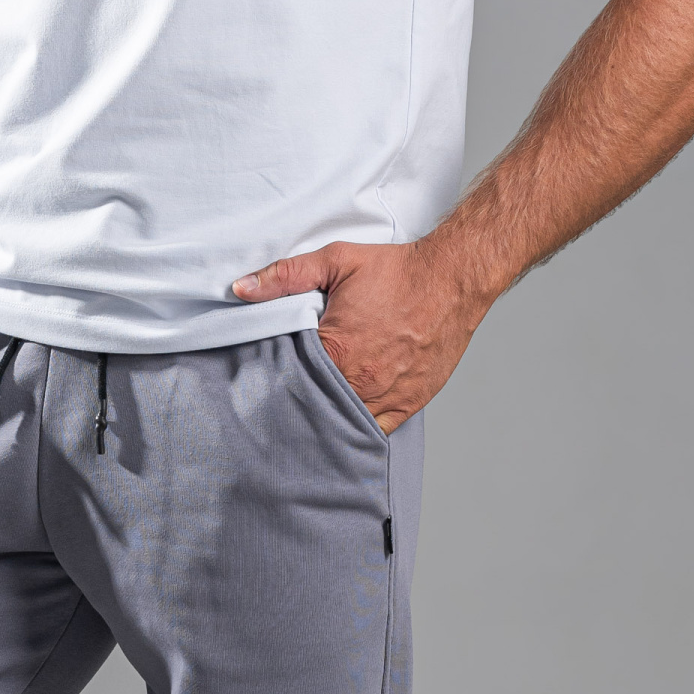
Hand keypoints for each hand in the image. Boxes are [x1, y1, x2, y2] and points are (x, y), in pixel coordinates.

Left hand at [232, 235, 490, 431]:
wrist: (452, 279)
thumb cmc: (396, 271)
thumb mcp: (335, 261)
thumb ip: (285, 276)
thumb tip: (241, 288)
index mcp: (336, 352)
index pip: (290, 382)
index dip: (274, 385)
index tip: (261, 388)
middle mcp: (360, 382)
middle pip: (315, 409)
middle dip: (298, 409)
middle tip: (278, 412)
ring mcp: (386, 397)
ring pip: (344, 425)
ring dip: (327, 423)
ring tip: (308, 422)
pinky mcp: (409, 404)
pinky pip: (376, 432)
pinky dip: (358, 432)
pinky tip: (342, 429)